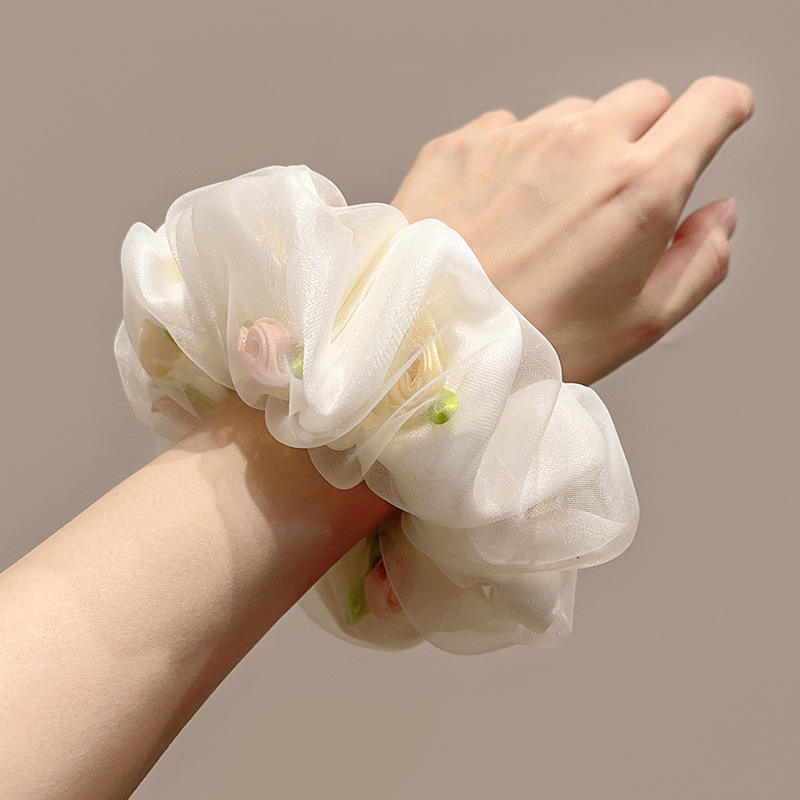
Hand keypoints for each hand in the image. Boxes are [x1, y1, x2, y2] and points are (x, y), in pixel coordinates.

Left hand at [390, 76, 754, 383]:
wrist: (426, 347)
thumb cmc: (529, 346)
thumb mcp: (638, 324)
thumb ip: (699, 261)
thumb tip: (718, 218)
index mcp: (636, 188)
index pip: (711, 104)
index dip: (722, 114)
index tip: (714, 125)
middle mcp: (578, 146)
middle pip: (643, 101)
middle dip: (646, 138)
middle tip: (615, 199)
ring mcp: (515, 138)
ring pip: (572, 115)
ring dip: (574, 152)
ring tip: (543, 221)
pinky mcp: (461, 144)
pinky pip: (508, 131)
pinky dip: (514, 161)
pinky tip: (496, 216)